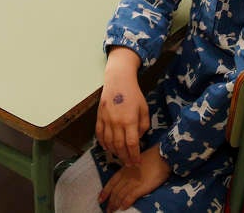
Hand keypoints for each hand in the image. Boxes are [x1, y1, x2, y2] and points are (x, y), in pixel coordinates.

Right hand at [96, 47, 148, 166]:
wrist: (118, 80)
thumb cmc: (134, 94)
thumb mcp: (144, 108)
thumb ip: (143, 125)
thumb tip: (138, 137)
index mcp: (130, 120)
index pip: (132, 144)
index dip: (134, 156)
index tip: (137, 163)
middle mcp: (117, 122)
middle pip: (120, 146)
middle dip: (125, 158)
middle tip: (129, 164)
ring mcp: (106, 120)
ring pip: (109, 142)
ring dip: (114, 153)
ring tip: (120, 157)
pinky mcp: (99, 116)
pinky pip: (99, 134)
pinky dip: (103, 143)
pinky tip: (108, 148)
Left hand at [98, 144, 169, 212]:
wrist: (162, 156)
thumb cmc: (152, 157)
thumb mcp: (136, 161)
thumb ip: (129, 169)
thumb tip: (125, 177)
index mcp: (125, 169)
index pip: (111, 182)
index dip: (105, 191)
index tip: (100, 199)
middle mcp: (127, 176)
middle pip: (115, 191)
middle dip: (110, 201)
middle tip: (107, 210)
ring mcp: (133, 182)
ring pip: (120, 195)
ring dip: (115, 204)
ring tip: (112, 211)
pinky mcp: (141, 187)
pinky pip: (130, 197)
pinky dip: (125, 203)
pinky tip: (123, 208)